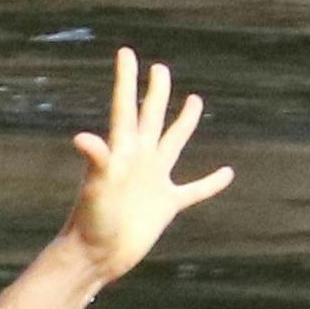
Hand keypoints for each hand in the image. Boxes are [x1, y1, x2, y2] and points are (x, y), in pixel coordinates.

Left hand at [67, 46, 232, 281]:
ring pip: (174, 143)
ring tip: (195, 100)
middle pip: (151, 117)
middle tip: (159, 68)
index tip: (126, 52)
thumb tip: (82, 138)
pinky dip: (210, 183)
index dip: (126, 80)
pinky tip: (227, 173)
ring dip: (184, 122)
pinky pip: (194, 190)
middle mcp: (139, 159)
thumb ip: (96, 161)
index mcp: (123, 150)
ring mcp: (154, 180)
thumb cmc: (91, 222)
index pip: (125, 106)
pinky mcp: (166, 204)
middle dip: (156, 92)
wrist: (97, 256)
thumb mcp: (95, 187)